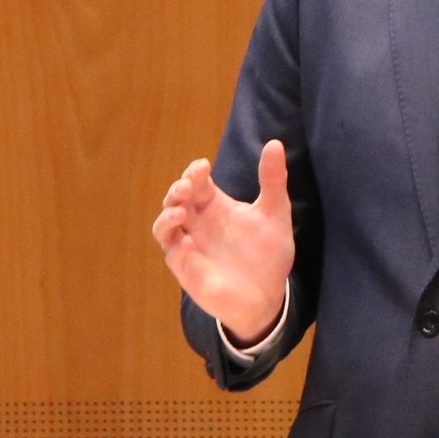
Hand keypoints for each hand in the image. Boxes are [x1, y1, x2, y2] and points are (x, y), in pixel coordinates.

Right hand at [152, 139, 294, 344]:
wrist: (269, 295)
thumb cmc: (269, 254)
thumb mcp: (275, 213)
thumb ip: (273, 180)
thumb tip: (275, 143)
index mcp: (214, 206)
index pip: (196, 182)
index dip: (194, 173)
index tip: (202, 167)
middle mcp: (198, 223)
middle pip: (175, 200)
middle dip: (176, 190)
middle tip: (187, 187)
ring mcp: (189, 246)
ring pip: (163, 227)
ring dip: (167, 217)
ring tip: (181, 212)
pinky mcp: (188, 270)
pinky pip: (173, 256)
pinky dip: (176, 247)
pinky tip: (187, 242)